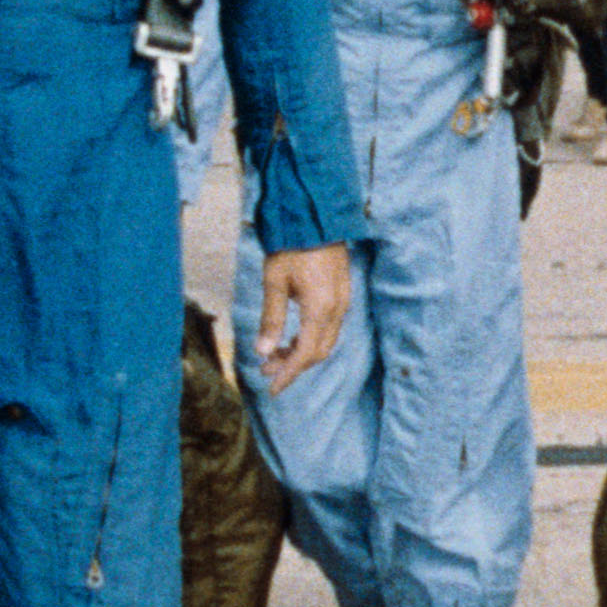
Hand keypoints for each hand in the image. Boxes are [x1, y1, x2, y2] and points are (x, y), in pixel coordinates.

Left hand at [258, 243, 349, 391]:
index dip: (289, 373)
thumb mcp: (274, 282)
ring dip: (301, 353)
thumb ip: (271, 319)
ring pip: (325, 341)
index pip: (305, 353)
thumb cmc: (291, 247)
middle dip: (293, 365)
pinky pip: (330, 328)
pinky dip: (311, 339)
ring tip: (274, 354)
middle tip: (266, 369)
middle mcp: (337, 309)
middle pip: (318, 352)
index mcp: (320, 308)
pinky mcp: (342, 295)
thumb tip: (263, 351)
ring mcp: (343, 302)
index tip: (273, 388)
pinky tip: (292, 337)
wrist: (315, 218)